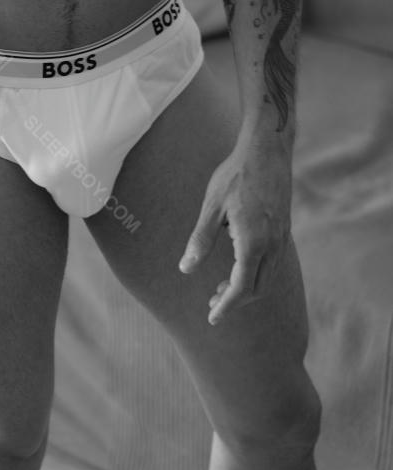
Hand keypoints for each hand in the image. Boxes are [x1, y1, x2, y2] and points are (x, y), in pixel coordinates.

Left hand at [178, 138, 291, 324]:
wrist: (267, 150)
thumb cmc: (235, 175)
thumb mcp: (211, 207)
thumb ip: (200, 241)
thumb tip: (186, 270)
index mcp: (253, 242)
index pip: (241, 288)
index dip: (226, 307)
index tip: (212, 318)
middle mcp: (272, 244)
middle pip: (257, 289)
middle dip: (234, 301)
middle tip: (211, 303)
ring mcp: (281, 238)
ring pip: (267, 278)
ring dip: (246, 289)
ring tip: (221, 289)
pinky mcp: (284, 230)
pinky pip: (273, 264)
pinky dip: (256, 275)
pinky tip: (238, 267)